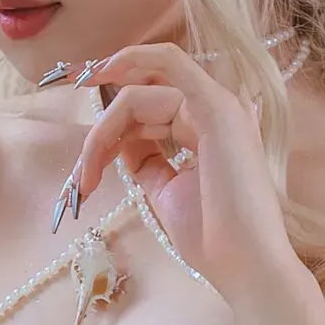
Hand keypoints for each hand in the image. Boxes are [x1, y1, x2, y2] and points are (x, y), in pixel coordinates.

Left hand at [67, 43, 305, 316]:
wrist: (246, 267)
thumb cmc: (214, 242)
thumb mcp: (168, 195)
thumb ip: (147, 163)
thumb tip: (119, 143)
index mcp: (206, 133)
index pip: (147, 118)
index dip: (110, 138)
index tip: (83, 177)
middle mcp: (213, 113)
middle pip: (139, 106)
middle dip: (101, 139)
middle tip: (79, 183)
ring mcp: (216, 106)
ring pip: (140, 96)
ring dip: (104, 131)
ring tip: (86, 176)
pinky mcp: (214, 107)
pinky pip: (169, 62)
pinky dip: (134, 57)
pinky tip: (101, 70)